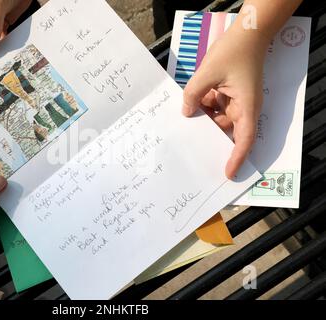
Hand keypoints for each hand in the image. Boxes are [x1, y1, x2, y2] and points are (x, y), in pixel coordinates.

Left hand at [182, 27, 267, 178]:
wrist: (245, 34)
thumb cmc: (232, 53)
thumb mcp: (207, 74)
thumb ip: (193, 94)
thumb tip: (186, 113)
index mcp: (246, 107)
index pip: (244, 139)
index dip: (237, 158)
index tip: (228, 173)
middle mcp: (243, 108)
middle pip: (228, 132)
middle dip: (213, 141)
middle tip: (195, 157)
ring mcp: (235, 101)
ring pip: (218, 120)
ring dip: (203, 122)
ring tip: (184, 131)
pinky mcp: (227, 95)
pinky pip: (214, 108)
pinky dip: (202, 109)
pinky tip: (188, 110)